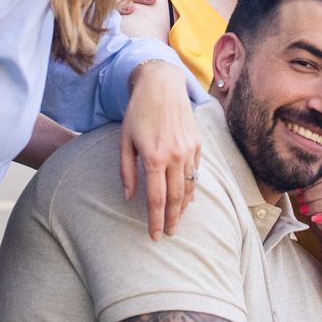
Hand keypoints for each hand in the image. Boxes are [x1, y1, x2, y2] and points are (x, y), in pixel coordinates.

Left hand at [119, 60, 199, 239]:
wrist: (162, 86)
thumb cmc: (138, 112)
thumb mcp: (124, 141)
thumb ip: (126, 171)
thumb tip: (129, 196)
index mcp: (154, 157)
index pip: (156, 199)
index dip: (155, 220)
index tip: (154, 235)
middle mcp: (175, 156)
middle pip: (176, 198)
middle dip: (172, 219)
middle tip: (168, 233)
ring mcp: (189, 150)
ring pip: (189, 188)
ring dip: (183, 207)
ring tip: (177, 219)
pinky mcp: (198, 144)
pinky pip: (196, 173)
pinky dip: (192, 188)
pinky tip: (188, 197)